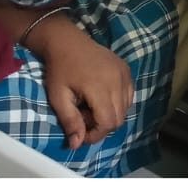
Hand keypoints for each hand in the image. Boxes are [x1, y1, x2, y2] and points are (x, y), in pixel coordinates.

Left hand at [30, 13, 132, 149]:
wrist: (68, 42)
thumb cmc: (59, 70)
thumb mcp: (58, 97)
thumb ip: (70, 121)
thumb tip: (76, 145)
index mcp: (100, 87)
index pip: (109, 122)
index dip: (95, 134)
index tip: (80, 134)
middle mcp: (118, 81)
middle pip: (119, 118)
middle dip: (102, 126)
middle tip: (83, 118)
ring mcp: (125, 74)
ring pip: (126, 108)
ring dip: (110, 114)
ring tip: (91, 107)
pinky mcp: (127, 70)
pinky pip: (129, 95)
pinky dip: (118, 103)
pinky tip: (101, 97)